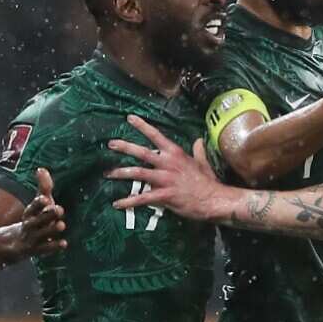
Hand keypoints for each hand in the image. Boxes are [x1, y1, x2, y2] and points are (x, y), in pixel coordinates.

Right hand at [4, 168, 65, 257]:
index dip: (38, 204)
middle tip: (59, 209)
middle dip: (47, 215)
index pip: (32, 207)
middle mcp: (29, 225)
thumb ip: (43, 187)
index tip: (45, 199)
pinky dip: (53, 247)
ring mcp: (31, 238)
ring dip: (50, 230)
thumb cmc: (34, 219)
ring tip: (62, 225)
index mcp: (29, 213)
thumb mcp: (38, 204)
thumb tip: (41, 169)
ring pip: (40, 234)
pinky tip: (64, 243)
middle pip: (36, 220)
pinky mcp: (36, 250)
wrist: (15, 244)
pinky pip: (44, 249)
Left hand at [107, 115, 230, 220]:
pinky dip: (128, 201)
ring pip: (138, 173)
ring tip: (107, 174)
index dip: (142, 126)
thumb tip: (198, 140)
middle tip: (110, 144)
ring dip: (121, 173)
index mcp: (176, 153)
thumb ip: (198, 151)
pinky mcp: (164, 195)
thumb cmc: (207, 182)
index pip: (157, 135)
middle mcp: (168, 163)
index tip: (130, 118)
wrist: (214, 200)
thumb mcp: (203, 162)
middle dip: (125, 147)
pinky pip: (142, 198)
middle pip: (142, 152)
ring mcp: (165, 179)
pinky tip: (117, 203)